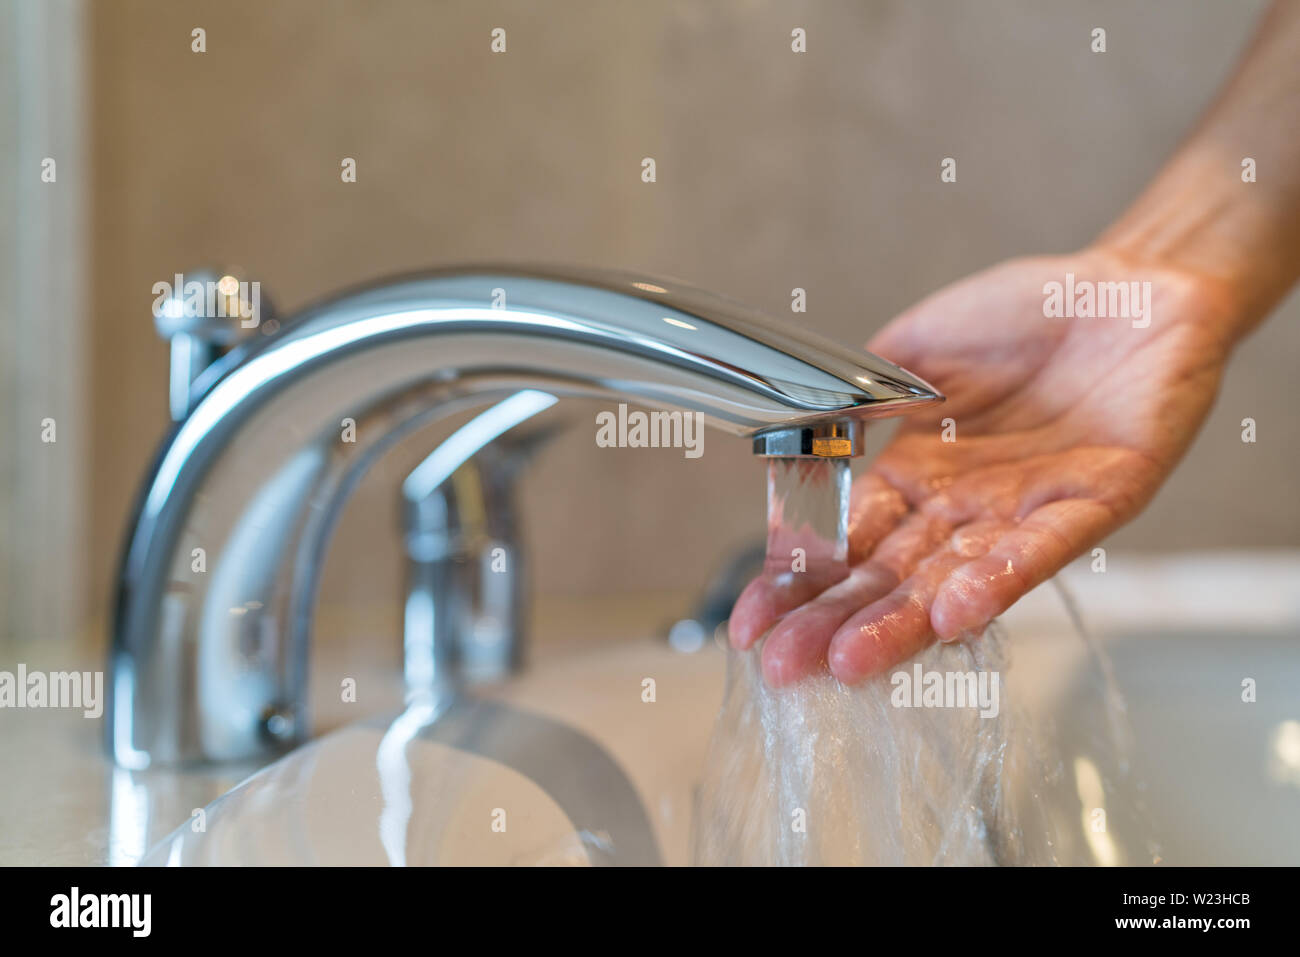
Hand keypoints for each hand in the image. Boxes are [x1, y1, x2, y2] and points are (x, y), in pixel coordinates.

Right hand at [730, 246, 1242, 685]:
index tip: (752, 620)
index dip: (798, 580)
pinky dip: (996, 583)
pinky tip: (951, 616)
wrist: (1124, 284)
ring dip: (901, 622)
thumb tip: (802, 435)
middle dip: (834, 622)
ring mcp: (1022, 510)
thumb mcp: (916, 346)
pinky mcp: (1093, 501)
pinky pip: (1040, 550)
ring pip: (952, 579)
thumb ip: (860, 393)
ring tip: (849, 660)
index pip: (845, 540)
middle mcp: (962, 505)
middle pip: (888, 577)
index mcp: (915, 471)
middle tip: (785, 664)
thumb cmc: (1024, 312)